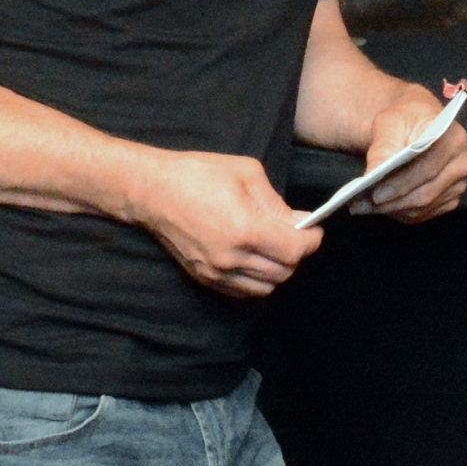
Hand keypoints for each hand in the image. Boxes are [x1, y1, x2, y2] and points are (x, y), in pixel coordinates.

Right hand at [130, 150, 321, 298]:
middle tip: (296, 235)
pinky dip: (257, 280)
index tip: (315, 229)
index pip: (295, 251)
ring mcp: (216, 272)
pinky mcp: (203, 278)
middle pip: (284, 272)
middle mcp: (232, 258)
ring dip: (278, 270)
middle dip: (297, 254)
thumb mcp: (248, 174)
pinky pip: (242, 292)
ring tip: (276, 247)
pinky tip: (256, 259)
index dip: (312, 241)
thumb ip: (277, 203)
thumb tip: (300, 221)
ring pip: (265, 287)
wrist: (152, 192)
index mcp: (246, 230)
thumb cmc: (199, 175)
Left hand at [358, 87, 466, 223]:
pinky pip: (424, 214)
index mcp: (454, 138)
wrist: (417, 123)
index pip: (428, 168)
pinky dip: (401, 214)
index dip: (402, 184)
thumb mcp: (390, 123)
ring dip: (393, 210)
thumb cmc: (405, 118)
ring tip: (365, 207)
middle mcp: (463, 164)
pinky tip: (383, 207)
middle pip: (427, 193)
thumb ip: (383, 147)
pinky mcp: (451, 199)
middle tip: (363, 205)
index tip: (375, 195)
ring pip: (424, 207)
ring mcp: (459, 184)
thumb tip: (372, 176)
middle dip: (393, 202)